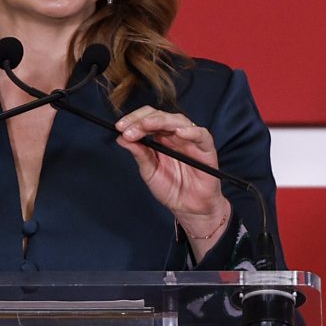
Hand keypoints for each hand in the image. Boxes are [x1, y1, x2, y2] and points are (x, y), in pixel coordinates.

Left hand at [115, 106, 231, 254]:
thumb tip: (121, 138)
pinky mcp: (206, 149)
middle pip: (160, 116)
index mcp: (161, 138)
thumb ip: (139, 154)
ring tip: (146, 126)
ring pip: (179, 120)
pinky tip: (178, 133)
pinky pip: (202, 135)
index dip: (133, 120)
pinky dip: (191, 132)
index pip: (147, 119)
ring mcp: (191, 140)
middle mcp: (175, 135)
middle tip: (129, 129)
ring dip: (161, 121)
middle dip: (142, 120)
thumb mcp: (149, 171)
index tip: (119, 127)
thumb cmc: (171, 189)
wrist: (189, 208)